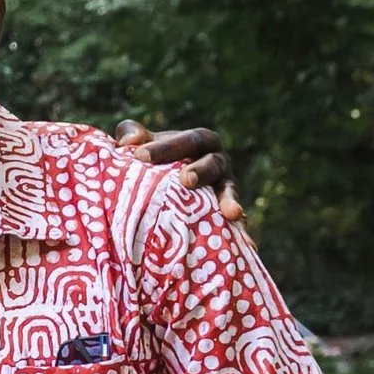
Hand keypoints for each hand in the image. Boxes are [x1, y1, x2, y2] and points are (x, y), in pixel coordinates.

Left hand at [114, 120, 243, 223]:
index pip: (186, 140)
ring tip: (230, 212)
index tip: (140, 156)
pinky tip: (245, 239)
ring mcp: (225, 186)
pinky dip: (240, 228)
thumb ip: (131, 134)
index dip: (165, 147)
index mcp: (198, 141)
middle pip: (212, 163)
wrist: (167, 188)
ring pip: (229, 189)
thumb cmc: (154, 161)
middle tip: (186, 180)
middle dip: (200, 171)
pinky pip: (237, 219)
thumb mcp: (143, 146)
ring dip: (228, 199)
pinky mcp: (227, 211)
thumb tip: (129, 141)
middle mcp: (217, 161)